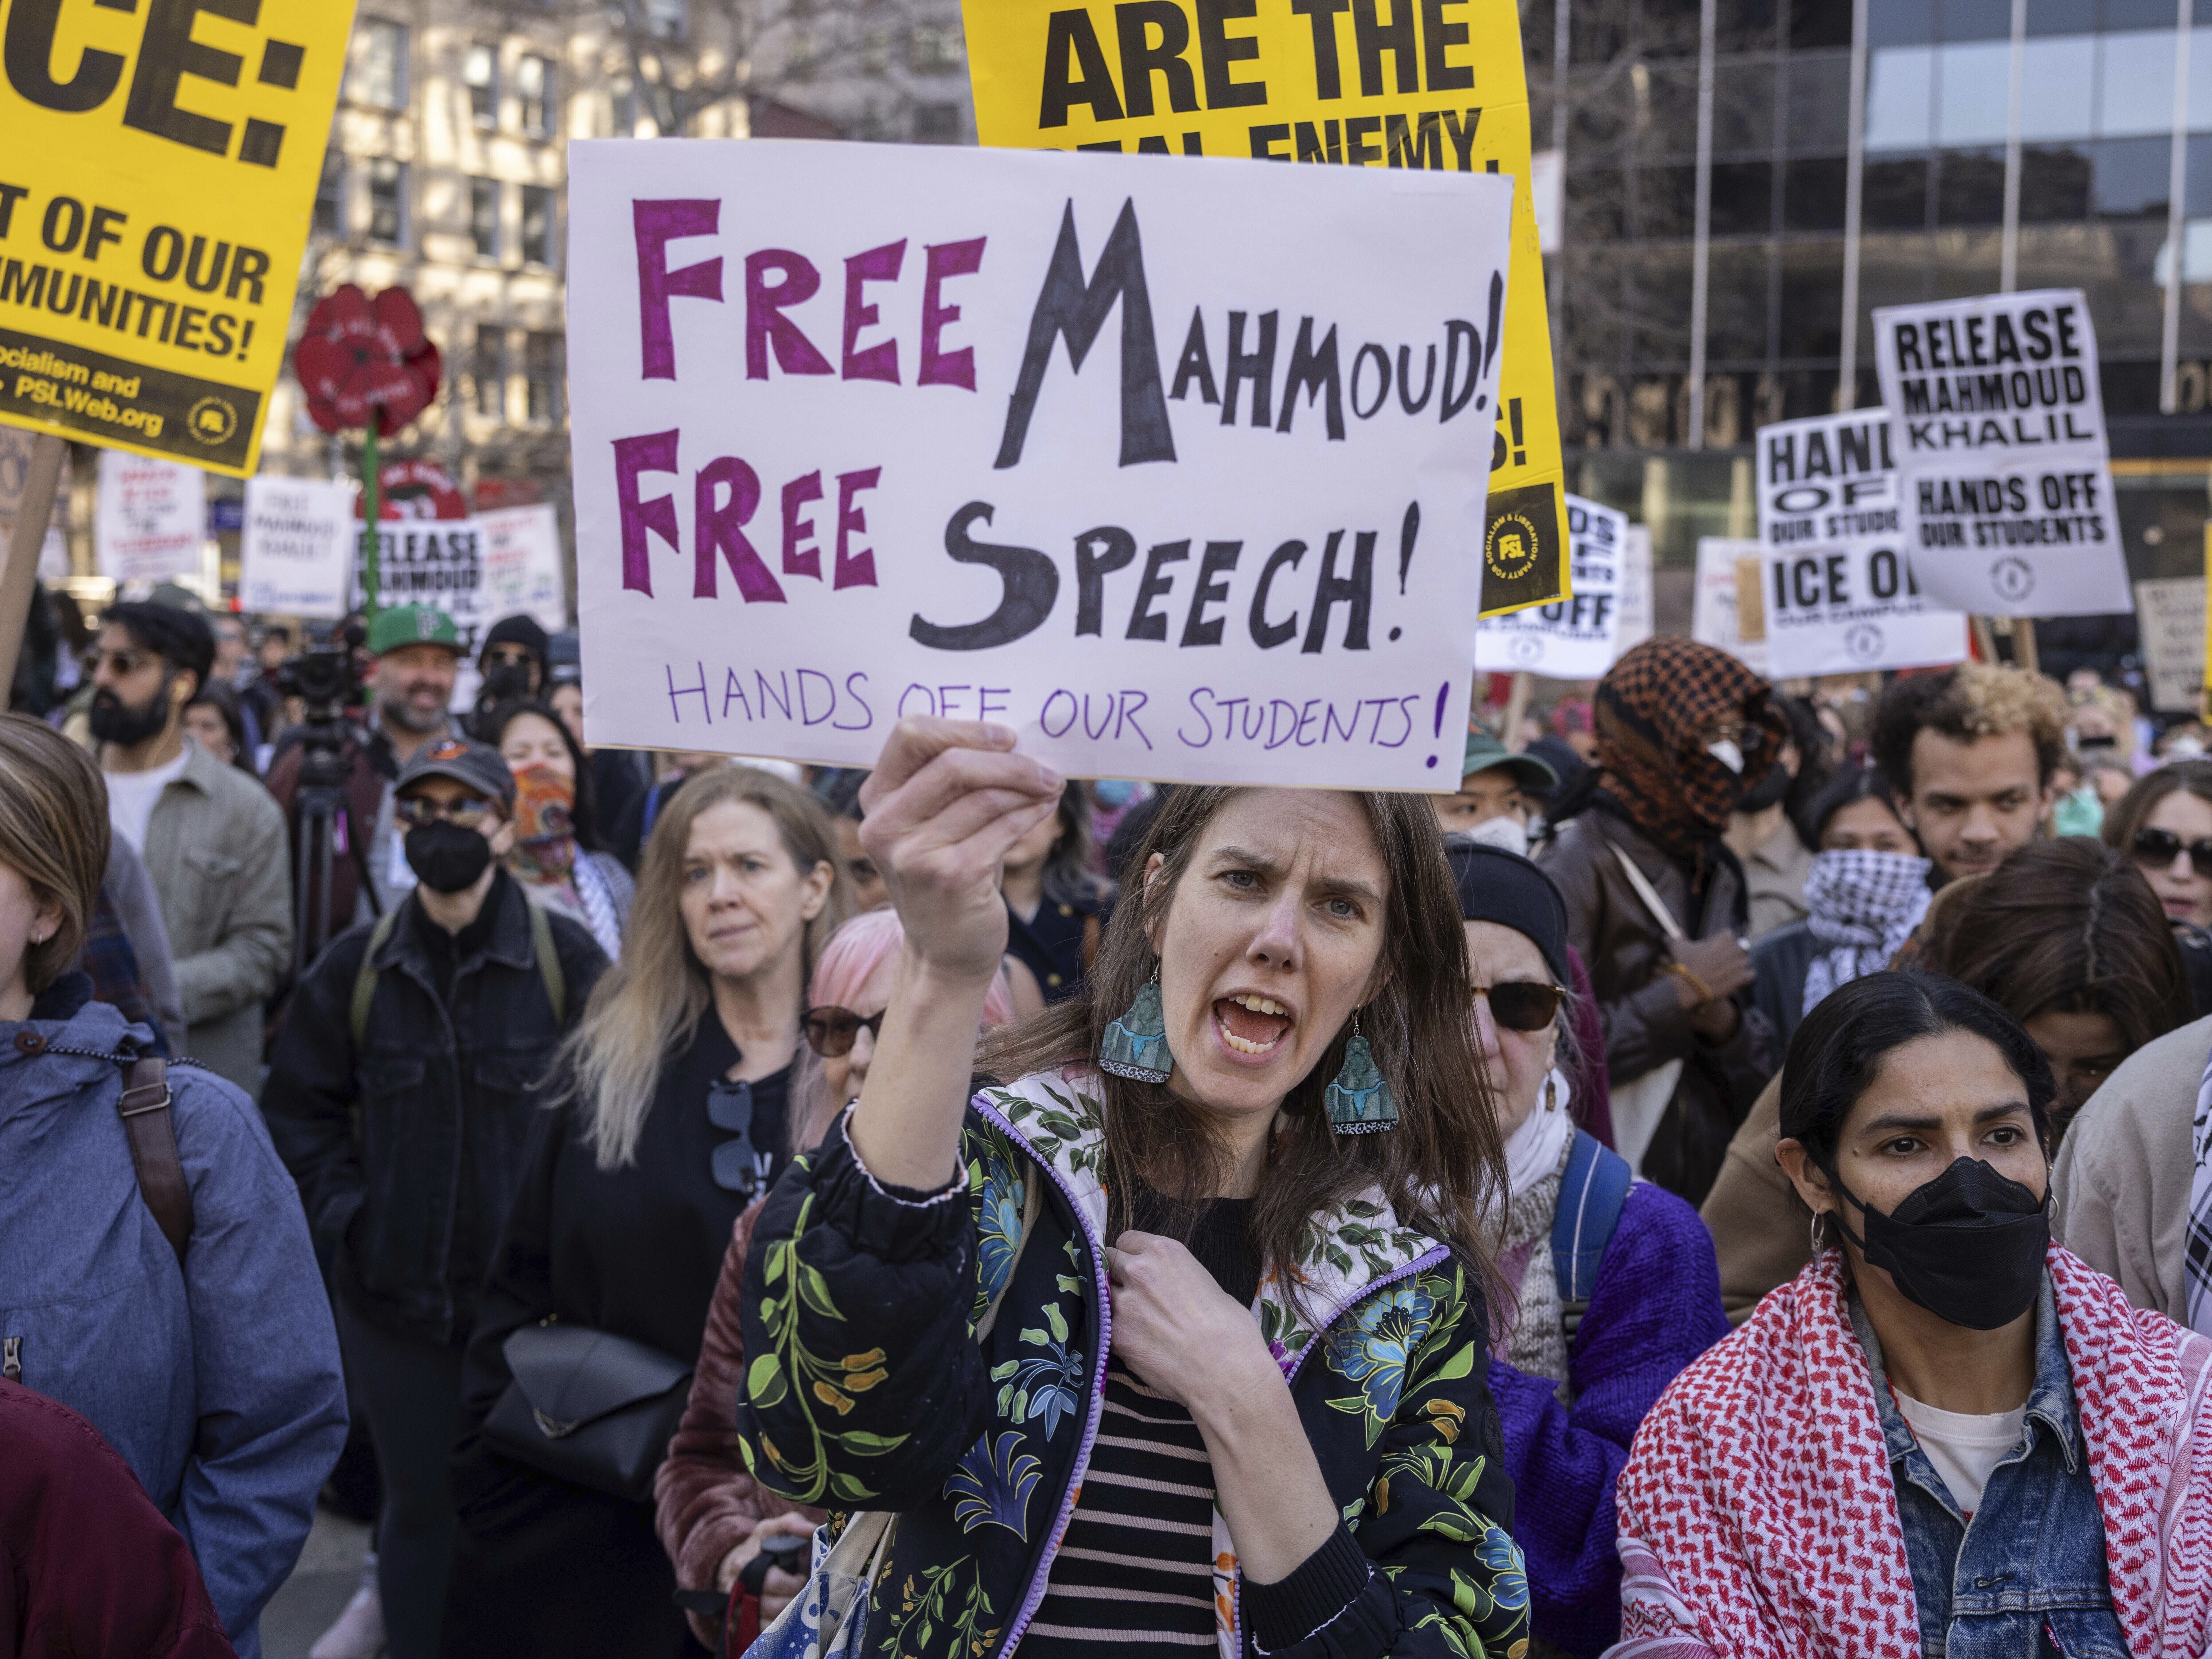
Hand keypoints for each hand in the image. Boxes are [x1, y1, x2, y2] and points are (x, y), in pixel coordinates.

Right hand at [715, 1510, 816, 1620]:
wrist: (728, 1566)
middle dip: (793, 1599)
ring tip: (795, 1602)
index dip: (793, 1582)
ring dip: (788, 1615)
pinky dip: (776, 1627)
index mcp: (744, 1565)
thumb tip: (812, 1529)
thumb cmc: (755, 1547)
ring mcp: (738, 1608)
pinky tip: (785, 1617)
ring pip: (770, 1621)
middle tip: (801, 1592)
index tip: (800, 1577)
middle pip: (774, 1604)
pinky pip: (762, 1632)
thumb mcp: (768, 1529)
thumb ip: (790, 1524)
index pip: (773, 1580)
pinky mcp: (740, 1623)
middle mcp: (738, 1589)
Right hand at [859, 718, 1060, 984]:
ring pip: (984, 796)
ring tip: (1051, 787)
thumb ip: (954, 781)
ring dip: (1029, 787)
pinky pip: (1003, 828)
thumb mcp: (937, 822)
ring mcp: (912, 854)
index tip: (1008, 737)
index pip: (910, 735)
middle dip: (1010, 761)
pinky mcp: (949, 877)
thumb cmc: (950, 873)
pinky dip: (1031, 814)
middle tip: (1047, 768)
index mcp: (877, 798)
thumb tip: (1014, 738)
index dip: (964, 728)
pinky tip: (1043, 809)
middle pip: (952, 763)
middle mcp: (884, 825)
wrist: (946, 951)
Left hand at [1104, 1232, 1276, 1418]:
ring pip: (1104, 1295)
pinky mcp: (1115, 1336)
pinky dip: (1118, 1334)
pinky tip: (1138, 1345)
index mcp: (1164, 1252)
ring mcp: (1123, 1303)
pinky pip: (1107, 1328)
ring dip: (1115, 1305)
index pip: (1127, 1241)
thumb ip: (1178, 1279)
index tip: (1136, 1267)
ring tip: (1138, 1324)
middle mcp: (1138, 1271)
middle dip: (1119, 1276)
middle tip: (1135, 1295)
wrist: (1225, 1372)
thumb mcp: (1208, 1286)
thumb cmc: (1230, 1330)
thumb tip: (1171, 1289)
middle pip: (1109, 1263)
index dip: (1132, 1256)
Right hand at [1666, 932, 1752, 1007]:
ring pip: (1745, 961)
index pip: (1728, 934)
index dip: (1721, 941)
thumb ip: (1674, 938)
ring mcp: (1740, 964)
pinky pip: (1751, 974)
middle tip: (1721, 961)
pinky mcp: (1742, 978)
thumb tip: (1665, 935)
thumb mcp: (1678, 948)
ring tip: (1728, 971)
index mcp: (1723, 937)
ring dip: (1739, 965)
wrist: (1689, 987)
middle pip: (1739, 947)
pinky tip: (1736, 978)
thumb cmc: (1685, 965)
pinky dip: (1745, 976)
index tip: (1714, 948)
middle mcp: (1735, 948)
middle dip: (1732, 953)